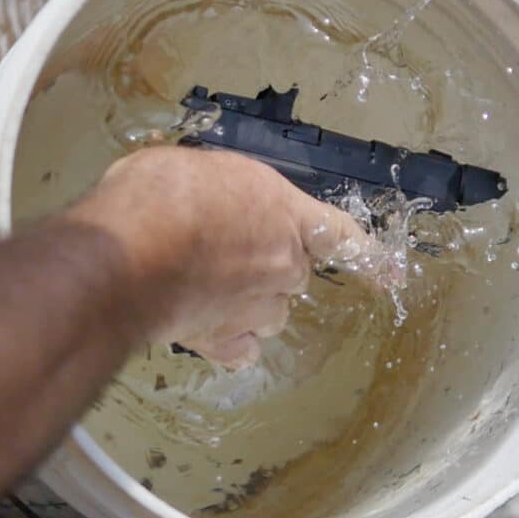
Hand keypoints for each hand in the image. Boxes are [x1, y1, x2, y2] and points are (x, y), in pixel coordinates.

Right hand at [67, 146, 371, 368]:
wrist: (127, 253)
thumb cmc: (160, 194)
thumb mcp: (196, 168)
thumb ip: (220, 193)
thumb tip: (205, 197)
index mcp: (286, 213)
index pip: (342, 235)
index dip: (369, 256)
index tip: (392, 273)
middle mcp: (283, 264)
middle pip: (295, 274)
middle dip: (268, 266)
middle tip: (221, 251)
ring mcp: (257, 308)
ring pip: (271, 313)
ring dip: (251, 304)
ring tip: (206, 288)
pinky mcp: (223, 341)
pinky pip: (241, 349)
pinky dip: (230, 342)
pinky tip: (205, 329)